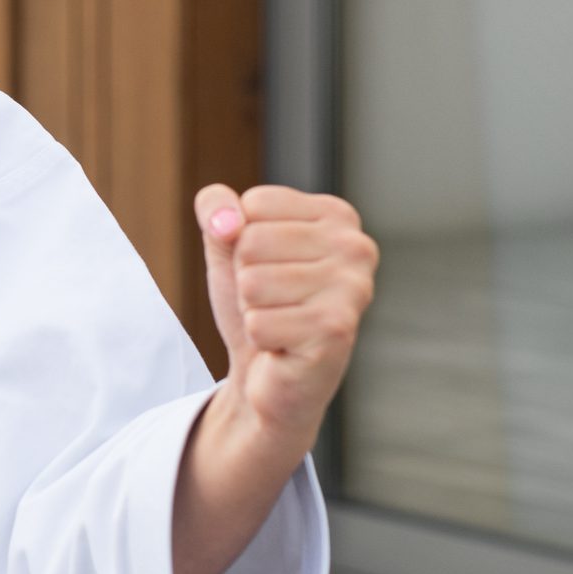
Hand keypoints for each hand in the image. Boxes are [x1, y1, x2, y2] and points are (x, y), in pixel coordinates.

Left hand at [198, 183, 377, 448]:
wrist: (264, 370)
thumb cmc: (255, 300)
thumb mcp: (226, 243)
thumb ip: (215, 208)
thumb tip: (227, 224)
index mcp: (336, 216)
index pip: (255, 203)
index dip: (240, 239)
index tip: (267, 265)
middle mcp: (356, 247)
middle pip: (252, 241)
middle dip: (245, 277)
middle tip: (272, 300)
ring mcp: (353, 290)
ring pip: (252, 283)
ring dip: (252, 309)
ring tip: (279, 319)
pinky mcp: (336, 331)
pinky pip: (257, 323)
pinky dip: (258, 337)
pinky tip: (284, 344)